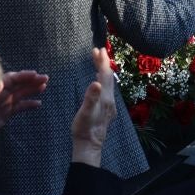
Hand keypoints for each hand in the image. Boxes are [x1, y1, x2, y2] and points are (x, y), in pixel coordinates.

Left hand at [0, 70, 47, 142]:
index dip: (22, 76)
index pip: (9, 79)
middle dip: (31, 80)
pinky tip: (38, 104)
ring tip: (44, 86)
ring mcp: (1, 104)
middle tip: (45, 77)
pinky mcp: (4, 114)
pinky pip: (18, 107)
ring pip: (19, 94)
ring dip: (32, 90)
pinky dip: (28, 105)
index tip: (34, 74)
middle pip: (16, 84)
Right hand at [69, 48, 116, 165]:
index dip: (102, 61)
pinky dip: (103, 80)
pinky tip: (98, 81)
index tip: (98, 49)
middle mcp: (110, 100)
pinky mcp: (107, 110)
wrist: (89, 145)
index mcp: (105, 98)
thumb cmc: (83, 129)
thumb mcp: (84, 112)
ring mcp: (110, 105)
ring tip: (98, 61)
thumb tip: (96, 82)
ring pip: (109, 83)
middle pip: (109, 77)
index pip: (105, 75)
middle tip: (97, 50)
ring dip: (104, 71)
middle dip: (104, 63)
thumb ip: (91, 97)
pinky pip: (107, 89)